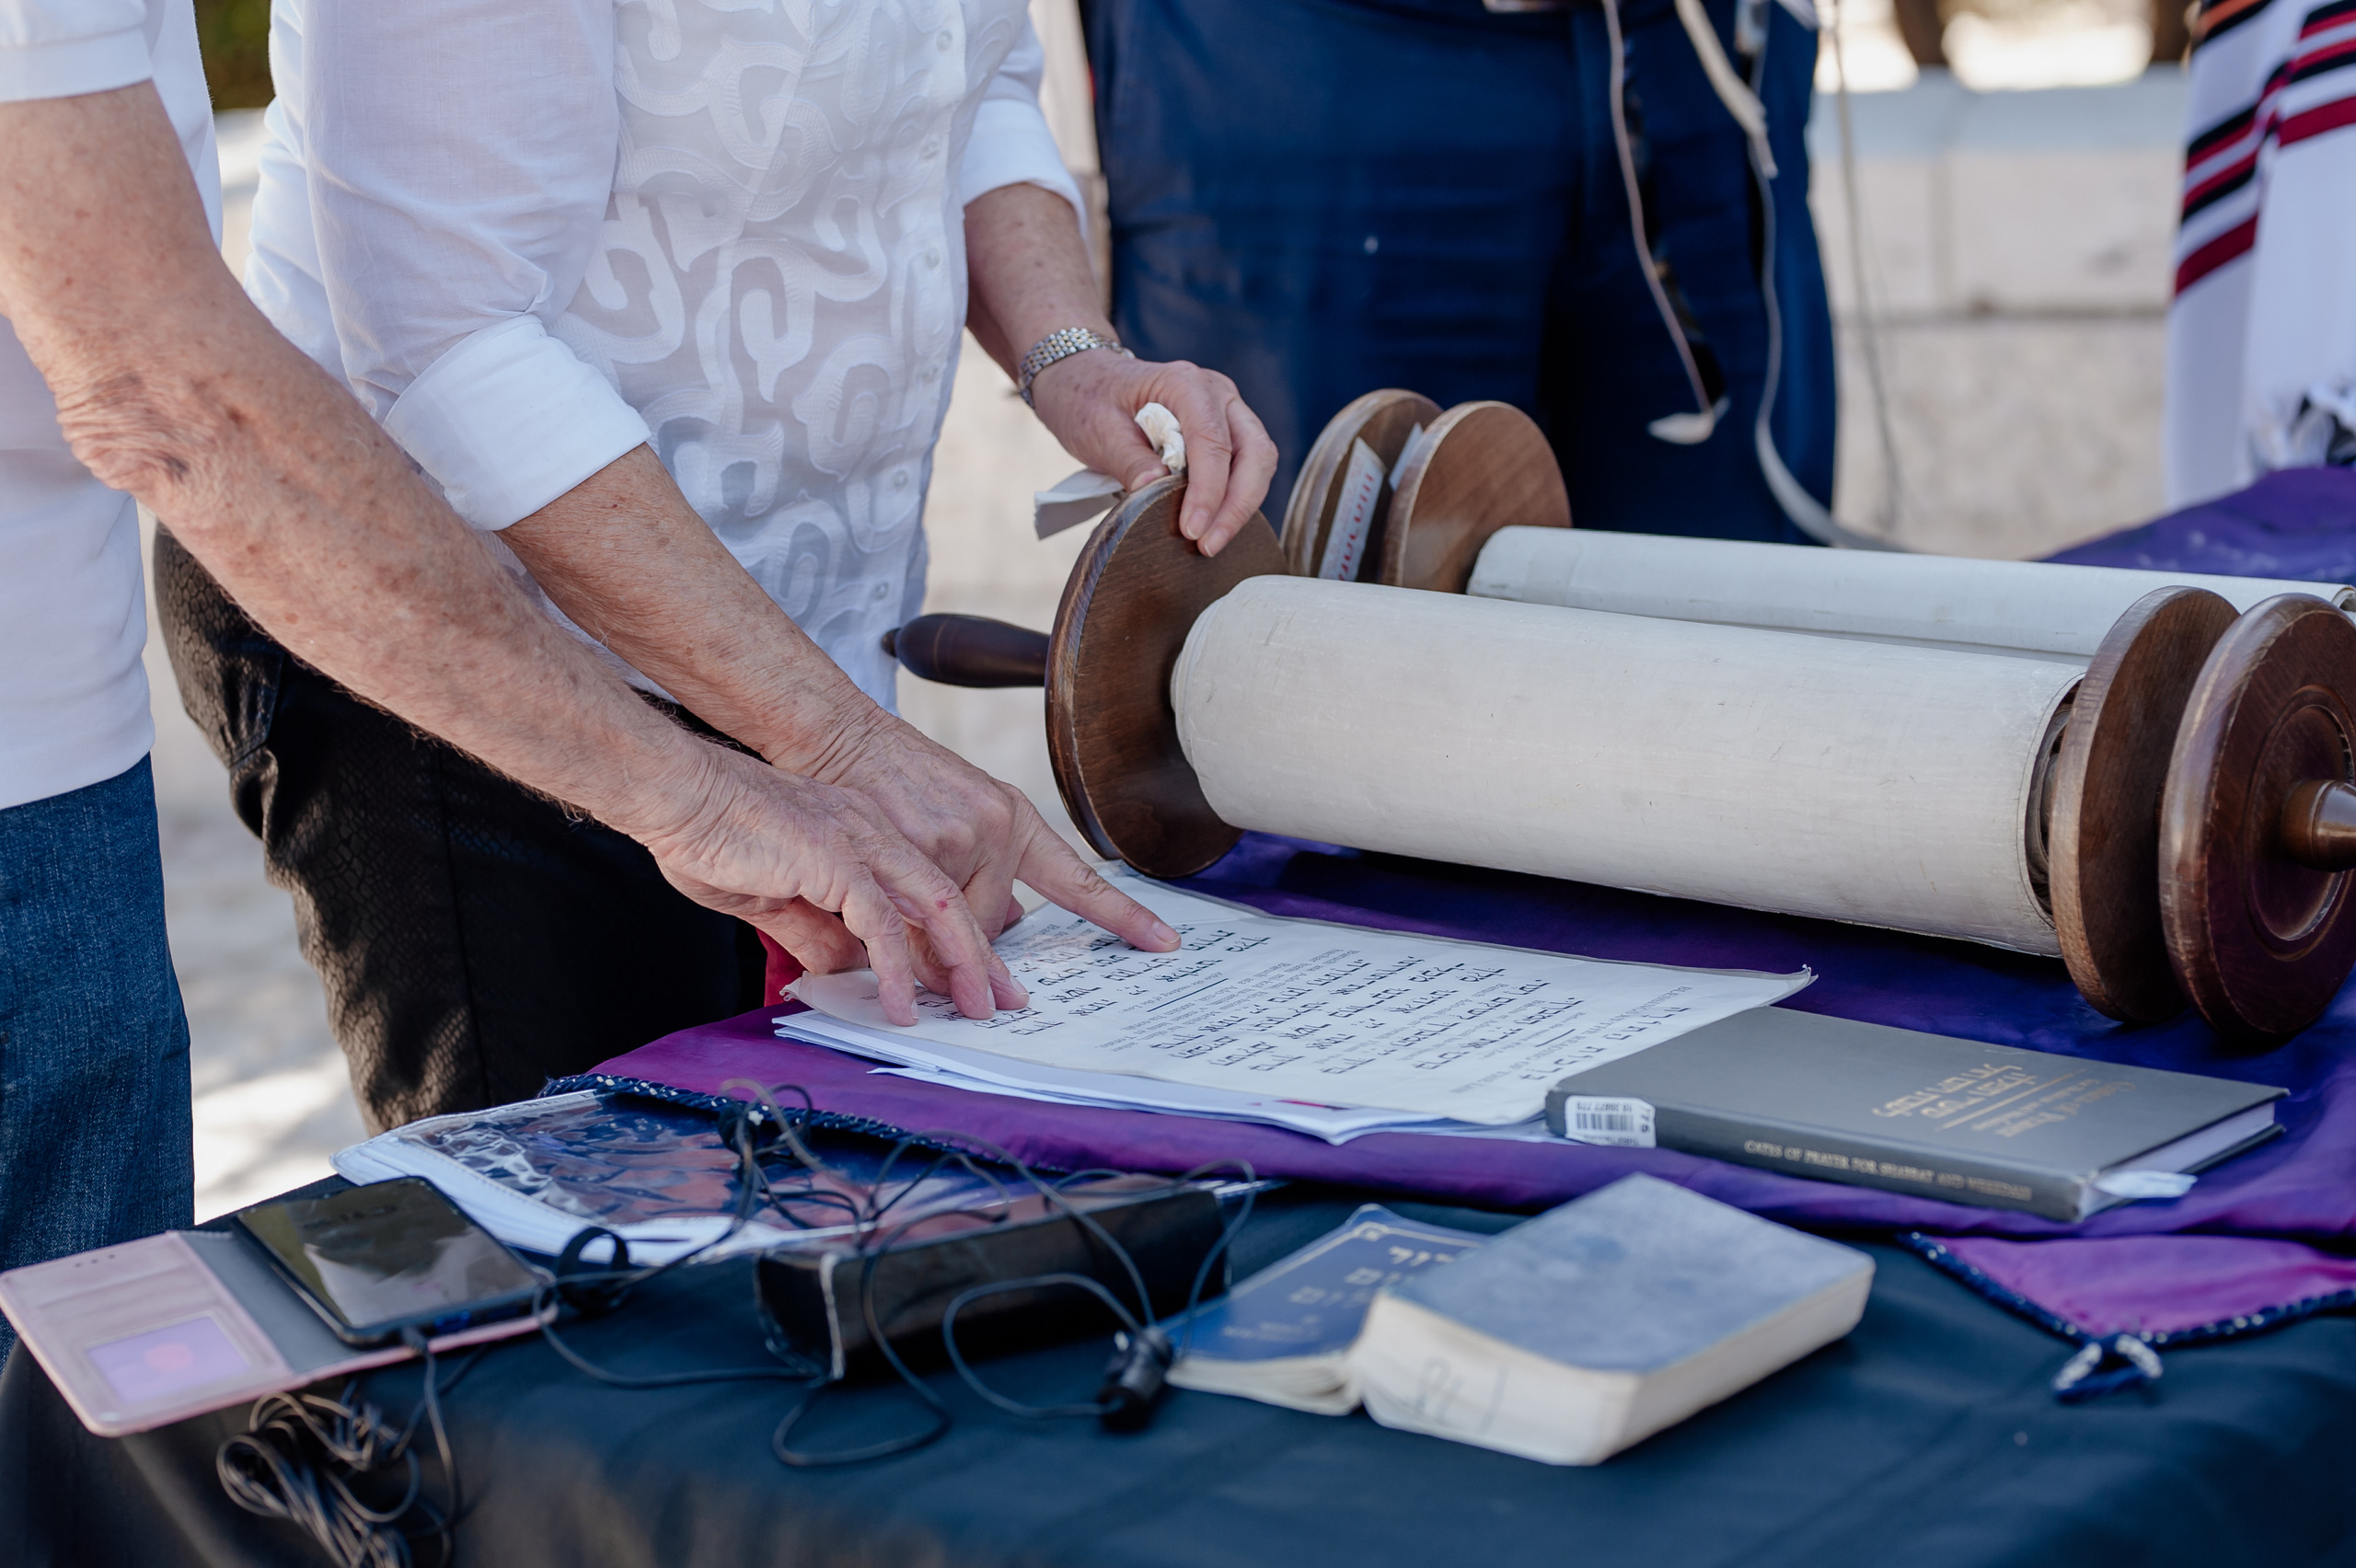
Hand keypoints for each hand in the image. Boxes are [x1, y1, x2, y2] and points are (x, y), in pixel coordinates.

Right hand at [629, 741, 1028, 1025]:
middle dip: (981, 955)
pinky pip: (881, 925)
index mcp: (862, 835)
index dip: (955, 939)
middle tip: (1002, 1000)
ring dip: (960, 964)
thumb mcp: (774, 896)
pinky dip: (896, 970)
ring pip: (934, 909)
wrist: (675, 794)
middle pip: (948, 900)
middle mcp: (873, 834)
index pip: (927, 892)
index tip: (971, 978)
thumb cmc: (709, 836)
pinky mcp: (837, 859)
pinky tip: (901, 1006)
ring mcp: (860, 842)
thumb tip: (842, 967)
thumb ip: (814, 929)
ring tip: (974, 1009)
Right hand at [792, 707, 1180, 961]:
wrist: (839, 737)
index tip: (1165, 944)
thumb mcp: (956, 814)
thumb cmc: (890, 784)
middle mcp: (1001, 826)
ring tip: (891, 897)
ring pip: (953, 930)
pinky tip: (876, 904)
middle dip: (960, 943)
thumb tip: (1011, 926)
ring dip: (921, 935)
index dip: (1123, 915)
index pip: (1077, 880)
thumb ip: (987, 866)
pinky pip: (919, 923)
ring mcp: (965, 835)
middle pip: (994, 928)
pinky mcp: (925, 845)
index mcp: (1014, 819)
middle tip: (934, 932)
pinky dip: (897, 931)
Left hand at [1027, 348, 1277, 557]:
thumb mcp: (1098, 429)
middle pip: (1253, 452)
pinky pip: (1246, 468)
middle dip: (1236, 504)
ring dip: (1240, 506)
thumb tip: (1155, 491)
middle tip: (1208, 544)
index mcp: (1185, 383)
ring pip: (1258, 462)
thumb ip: (1129, 459)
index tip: (1192, 530)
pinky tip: (1213, 525)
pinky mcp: (1225, 432)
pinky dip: (1234, 499)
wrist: (1085, 380)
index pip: (1212, 441)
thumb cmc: (1090, 400)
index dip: (1208, 490)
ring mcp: (1226, 411)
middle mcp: (1217, 393)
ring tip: (1210, 542)